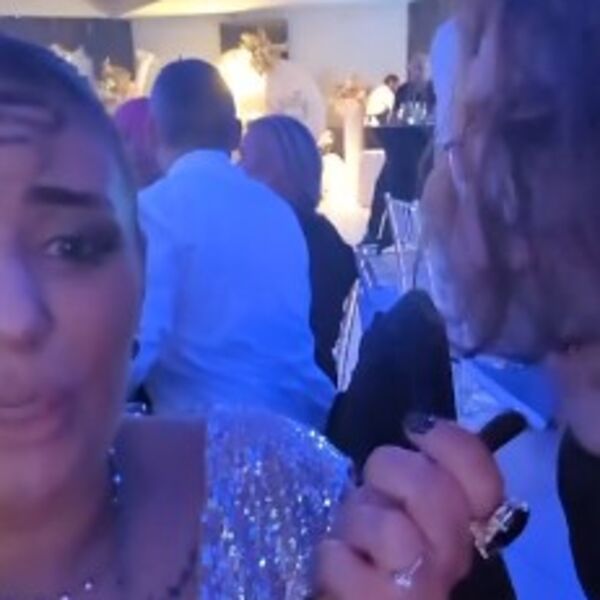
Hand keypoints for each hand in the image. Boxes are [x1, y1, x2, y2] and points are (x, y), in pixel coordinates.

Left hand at [316, 416, 503, 599]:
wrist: (354, 597)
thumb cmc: (377, 548)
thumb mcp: (397, 499)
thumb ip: (422, 473)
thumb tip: (420, 424)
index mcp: (464, 529)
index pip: (484, 480)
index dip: (453, 445)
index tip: (417, 430)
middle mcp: (451, 559)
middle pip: (432, 490)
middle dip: (393, 473)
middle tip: (381, 494)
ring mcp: (414, 592)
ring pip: (390, 530)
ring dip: (358, 519)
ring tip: (356, 537)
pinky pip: (340, 560)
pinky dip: (333, 556)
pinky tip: (341, 565)